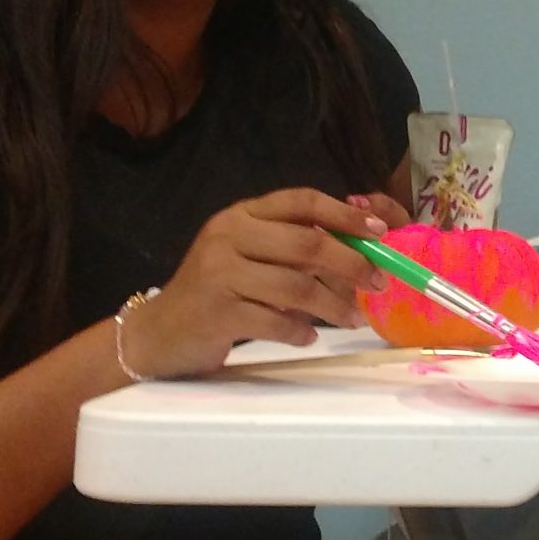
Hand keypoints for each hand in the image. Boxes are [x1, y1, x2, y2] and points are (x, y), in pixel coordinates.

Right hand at [117, 189, 407, 377]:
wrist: (159, 332)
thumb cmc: (217, 292)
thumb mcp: (249, 257)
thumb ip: (293, 247)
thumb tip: (361, 250)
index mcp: (242, 216)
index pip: (301, 202)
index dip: (345, 214)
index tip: (379, 231)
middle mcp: (228, 236)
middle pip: (307, 244)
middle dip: (351, 264)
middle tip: (377, 284)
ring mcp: (219, 273)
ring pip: (296, 286)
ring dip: (333, 305)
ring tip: (353, 318)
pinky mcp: (216, 312)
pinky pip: (274, 321)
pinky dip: (299, 331)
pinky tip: (308, 337)